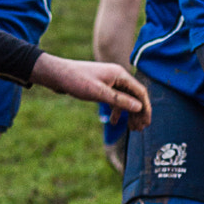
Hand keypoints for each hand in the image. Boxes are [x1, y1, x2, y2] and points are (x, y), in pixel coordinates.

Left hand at [29, 55, 152, 130]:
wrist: (56, 73)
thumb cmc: (76, 80)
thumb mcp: (99, 93)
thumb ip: (120, 101)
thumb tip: (139, 108)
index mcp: (120, 75)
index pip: (140, 92)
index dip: (146, 108)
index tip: (147, 123)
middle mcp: (117, 77)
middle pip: (134, 96)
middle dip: (138, 113)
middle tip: (139, 129)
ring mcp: (110, 81)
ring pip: (125, 99)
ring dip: (129, 113)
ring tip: (131, 128)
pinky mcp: (102, 86)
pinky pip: (115, 99)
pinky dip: (116, 110)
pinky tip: (114, 122)